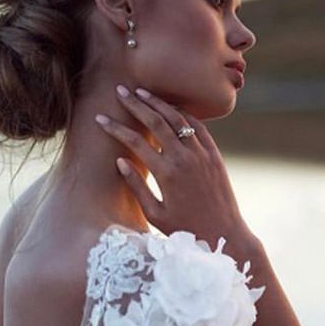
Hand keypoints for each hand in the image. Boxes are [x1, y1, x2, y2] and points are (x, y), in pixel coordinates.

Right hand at [96, 84, 258, 249]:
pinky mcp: (214, 155)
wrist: (224, 234)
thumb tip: (120, 161)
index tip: (100, 119)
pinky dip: (182, 114)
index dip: (115, 128)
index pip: (134, 142)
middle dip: (135, 104)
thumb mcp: (155, 215)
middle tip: (120, 90)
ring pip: (177, 119)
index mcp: (166, 174)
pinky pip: (197, 127)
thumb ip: (137, 187)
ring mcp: (202, 154)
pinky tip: (170, 107)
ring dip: (158, 103)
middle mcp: (184, 158)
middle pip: (156, 122)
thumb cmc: (185, 230)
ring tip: (141, 92)